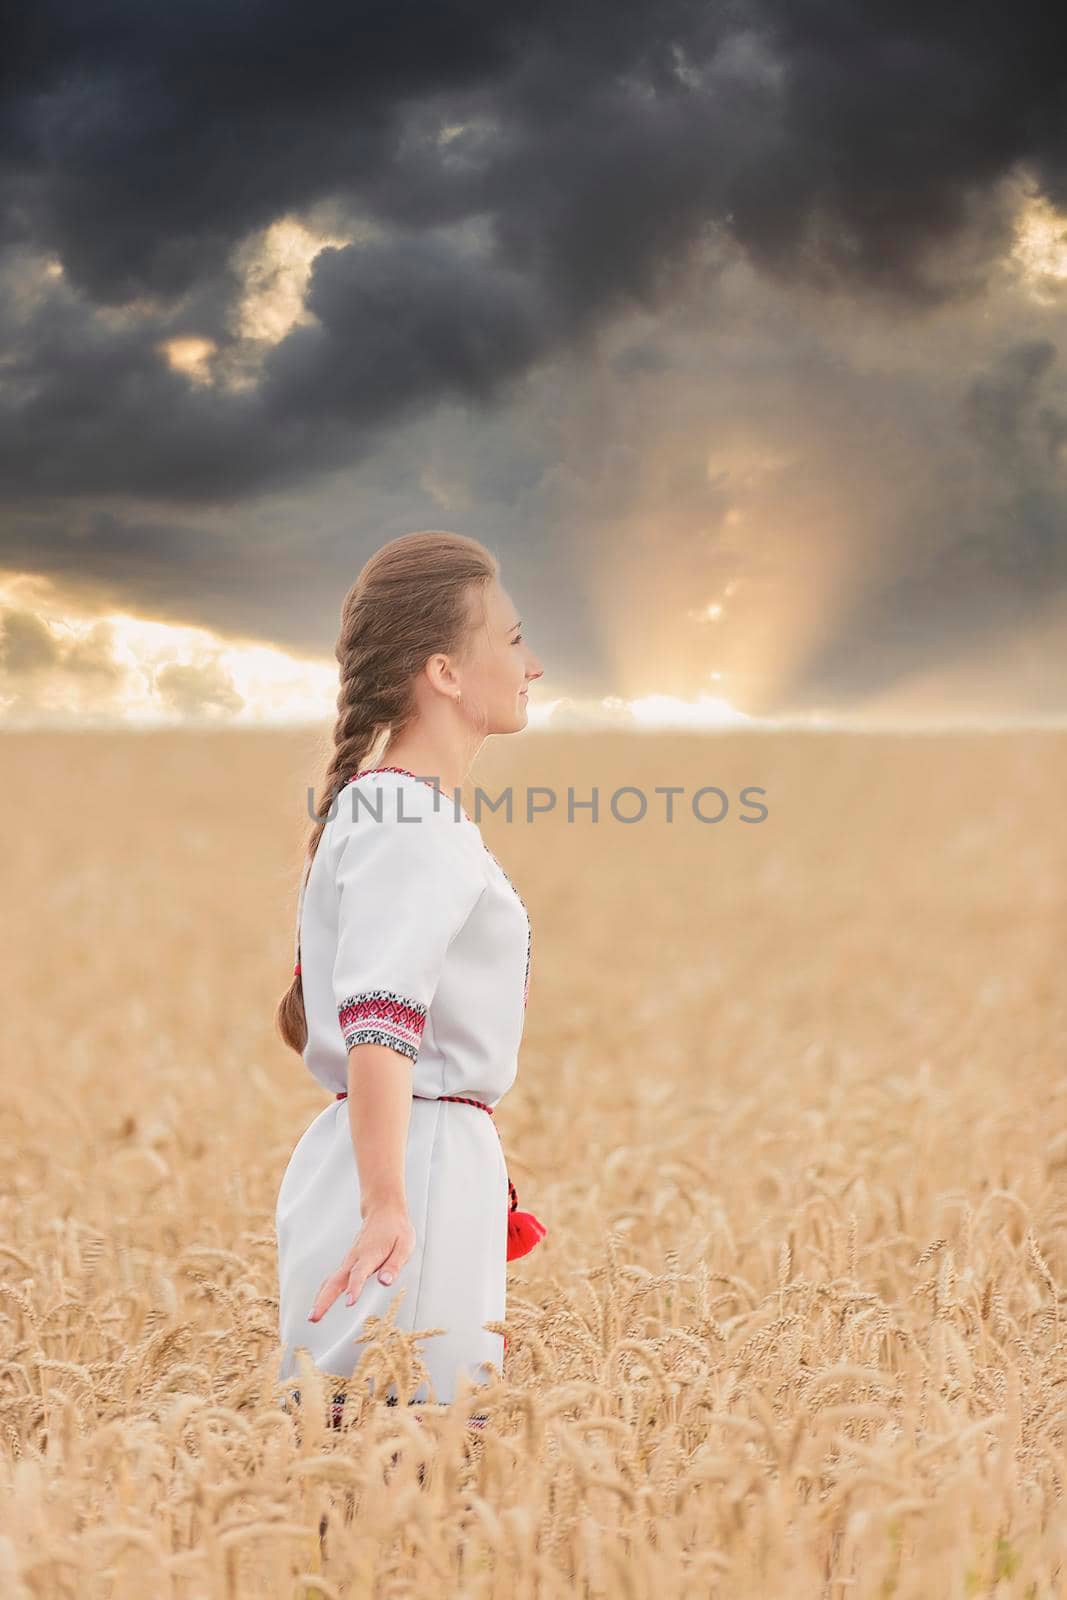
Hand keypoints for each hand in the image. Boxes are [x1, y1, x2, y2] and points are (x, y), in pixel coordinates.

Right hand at [307, 1202, 415, 1322]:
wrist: (383, 1211)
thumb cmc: (396, 1230)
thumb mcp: (404, 1245)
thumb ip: (394, 1265)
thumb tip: (385, 1282)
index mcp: (370, 1254)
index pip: (359, 1273)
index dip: (355, 1288)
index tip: (349, 1302)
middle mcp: (355, 1258)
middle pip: (336, 1280)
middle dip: (325, 1300)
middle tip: (314, 1317)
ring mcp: (349, 1260)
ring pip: (331, 1280)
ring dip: (321, 1298)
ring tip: (312, 1316)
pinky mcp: (347, 1263)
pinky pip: (333, 1278)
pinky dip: (324, 1291)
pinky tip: (320, 1304)